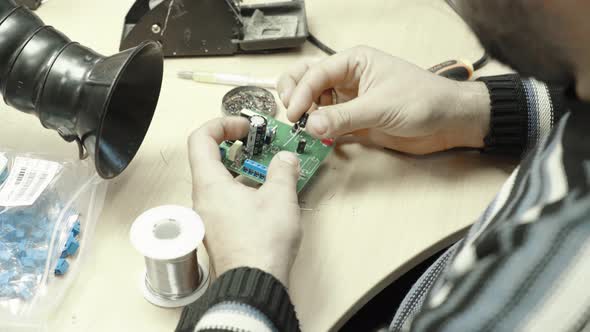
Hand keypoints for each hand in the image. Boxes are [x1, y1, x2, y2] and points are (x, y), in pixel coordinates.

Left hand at [188, 117, 301, 285]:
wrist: (254, 283)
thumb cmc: (260, 245)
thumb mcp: (279, 197)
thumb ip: (282, 170)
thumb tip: (284, 159)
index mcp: (210, 184)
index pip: (200, 139)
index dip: (222, 124)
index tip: (245, 126)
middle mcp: (204, 200)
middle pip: (210, 159)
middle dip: (237, 146)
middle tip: (260, 144)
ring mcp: (210, 217)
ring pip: (220, 181)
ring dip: (243, 169)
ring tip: (268, 168)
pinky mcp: (221, 231)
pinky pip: (227, 200)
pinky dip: (244, 190)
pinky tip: (267, 195)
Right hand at [277, 46, 490, 154]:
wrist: (448, 123)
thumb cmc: (425, 100)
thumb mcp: (381, 107)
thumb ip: (344, 117)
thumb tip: (312, 125)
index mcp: (354, 62)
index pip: (316, 73)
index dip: (301, 92)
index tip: (295, 113)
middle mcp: (348, 78)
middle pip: (307, 80)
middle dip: (295, 95)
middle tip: (293, 115)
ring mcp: (349, 100)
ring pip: (315, 103)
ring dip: (307, 114)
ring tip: (308, 128)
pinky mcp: (354, 120)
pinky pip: (328, 123)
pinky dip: (319, 130)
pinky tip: (320, 138)